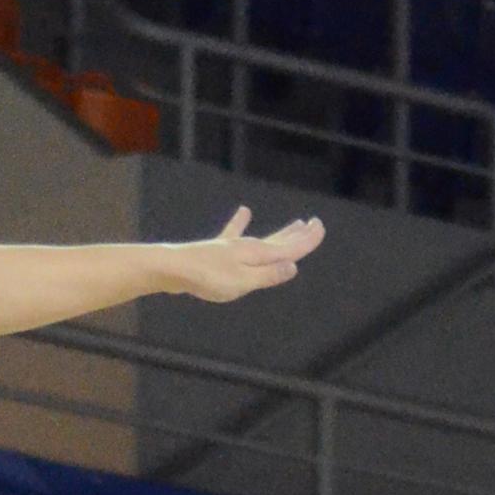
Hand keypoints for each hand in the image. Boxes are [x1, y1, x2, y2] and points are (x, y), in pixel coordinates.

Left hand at [166, 204, 324, 303]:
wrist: (174, 268)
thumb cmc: (207, 279)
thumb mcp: (242, 283)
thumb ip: (267, 275)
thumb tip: (293, 266)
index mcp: (257, 254)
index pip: (290, 248)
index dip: (307, 241)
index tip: (320, 228)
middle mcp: (248, 246)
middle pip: (279, 240)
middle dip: (299, 235)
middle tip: (314, 224)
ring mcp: (232, 247)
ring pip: (263, 238)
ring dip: (282, 232)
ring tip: (295, 223)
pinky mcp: (217, 250)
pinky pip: (234, 233)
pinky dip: (240, 222)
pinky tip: (244, 211)